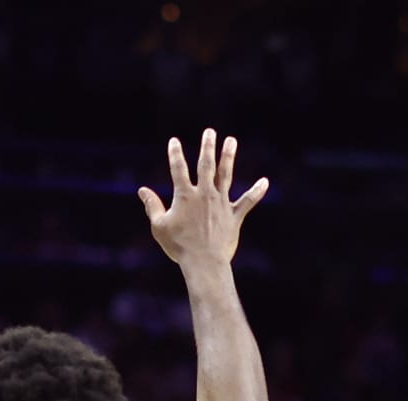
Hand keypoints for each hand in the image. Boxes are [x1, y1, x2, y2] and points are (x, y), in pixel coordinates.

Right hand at [138, 129, 268, 267]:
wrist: (204, 262)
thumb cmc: (179, 246)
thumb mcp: (159, 226)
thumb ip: (152, 206)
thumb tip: (142, 190)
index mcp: (185, 196)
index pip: (178, 169)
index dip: (175, 154)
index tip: (174, 141)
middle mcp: (205, 195)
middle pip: (206, 165)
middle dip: (207, 147)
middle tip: (210, 131)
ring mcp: (221, 204)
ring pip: (226, 175)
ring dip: (228, 157)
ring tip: (231, 140)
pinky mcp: (234, 216)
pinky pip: (247, 201)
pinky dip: (257, 191)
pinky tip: (265, 181)